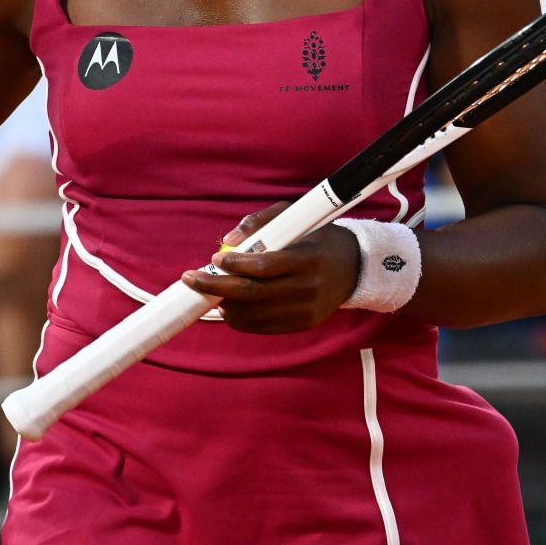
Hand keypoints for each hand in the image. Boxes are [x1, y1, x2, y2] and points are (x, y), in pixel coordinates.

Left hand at [180, 202, 360, 333]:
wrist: (355, 267)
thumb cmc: (318, 236)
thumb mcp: (294, 217)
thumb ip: (260, 222)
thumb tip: (227, 240)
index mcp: (306, 259)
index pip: (264, 267)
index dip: (235, 265)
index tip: (215, 259)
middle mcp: (307, 288)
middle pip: (253, 293)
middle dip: (216, 287)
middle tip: (191, 279)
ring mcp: (305, 310)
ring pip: (255, 313)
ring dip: (225, 304)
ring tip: (210, 291)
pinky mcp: (303, 324)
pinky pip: (264, 327)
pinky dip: (241, 319)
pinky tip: (228, 306)